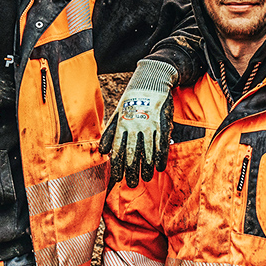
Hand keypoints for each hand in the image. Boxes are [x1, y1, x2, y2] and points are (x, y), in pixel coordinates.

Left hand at [99, 59, 176, 188]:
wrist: (151, 81)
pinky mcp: (162, 123)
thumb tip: (103, 151)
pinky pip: (161, 143)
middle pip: (132, 153)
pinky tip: (159, 167)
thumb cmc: (131, 99)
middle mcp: (135, 126)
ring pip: (148, 150)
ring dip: (146, 167)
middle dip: (131, 170)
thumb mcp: (117, 113)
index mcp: (122, 124)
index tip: (116, 178)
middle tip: (132, 184)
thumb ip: (110, 132)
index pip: (118, 149)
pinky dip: (161, 156)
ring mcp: (150, 125)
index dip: (117, 165)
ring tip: (146, 179)